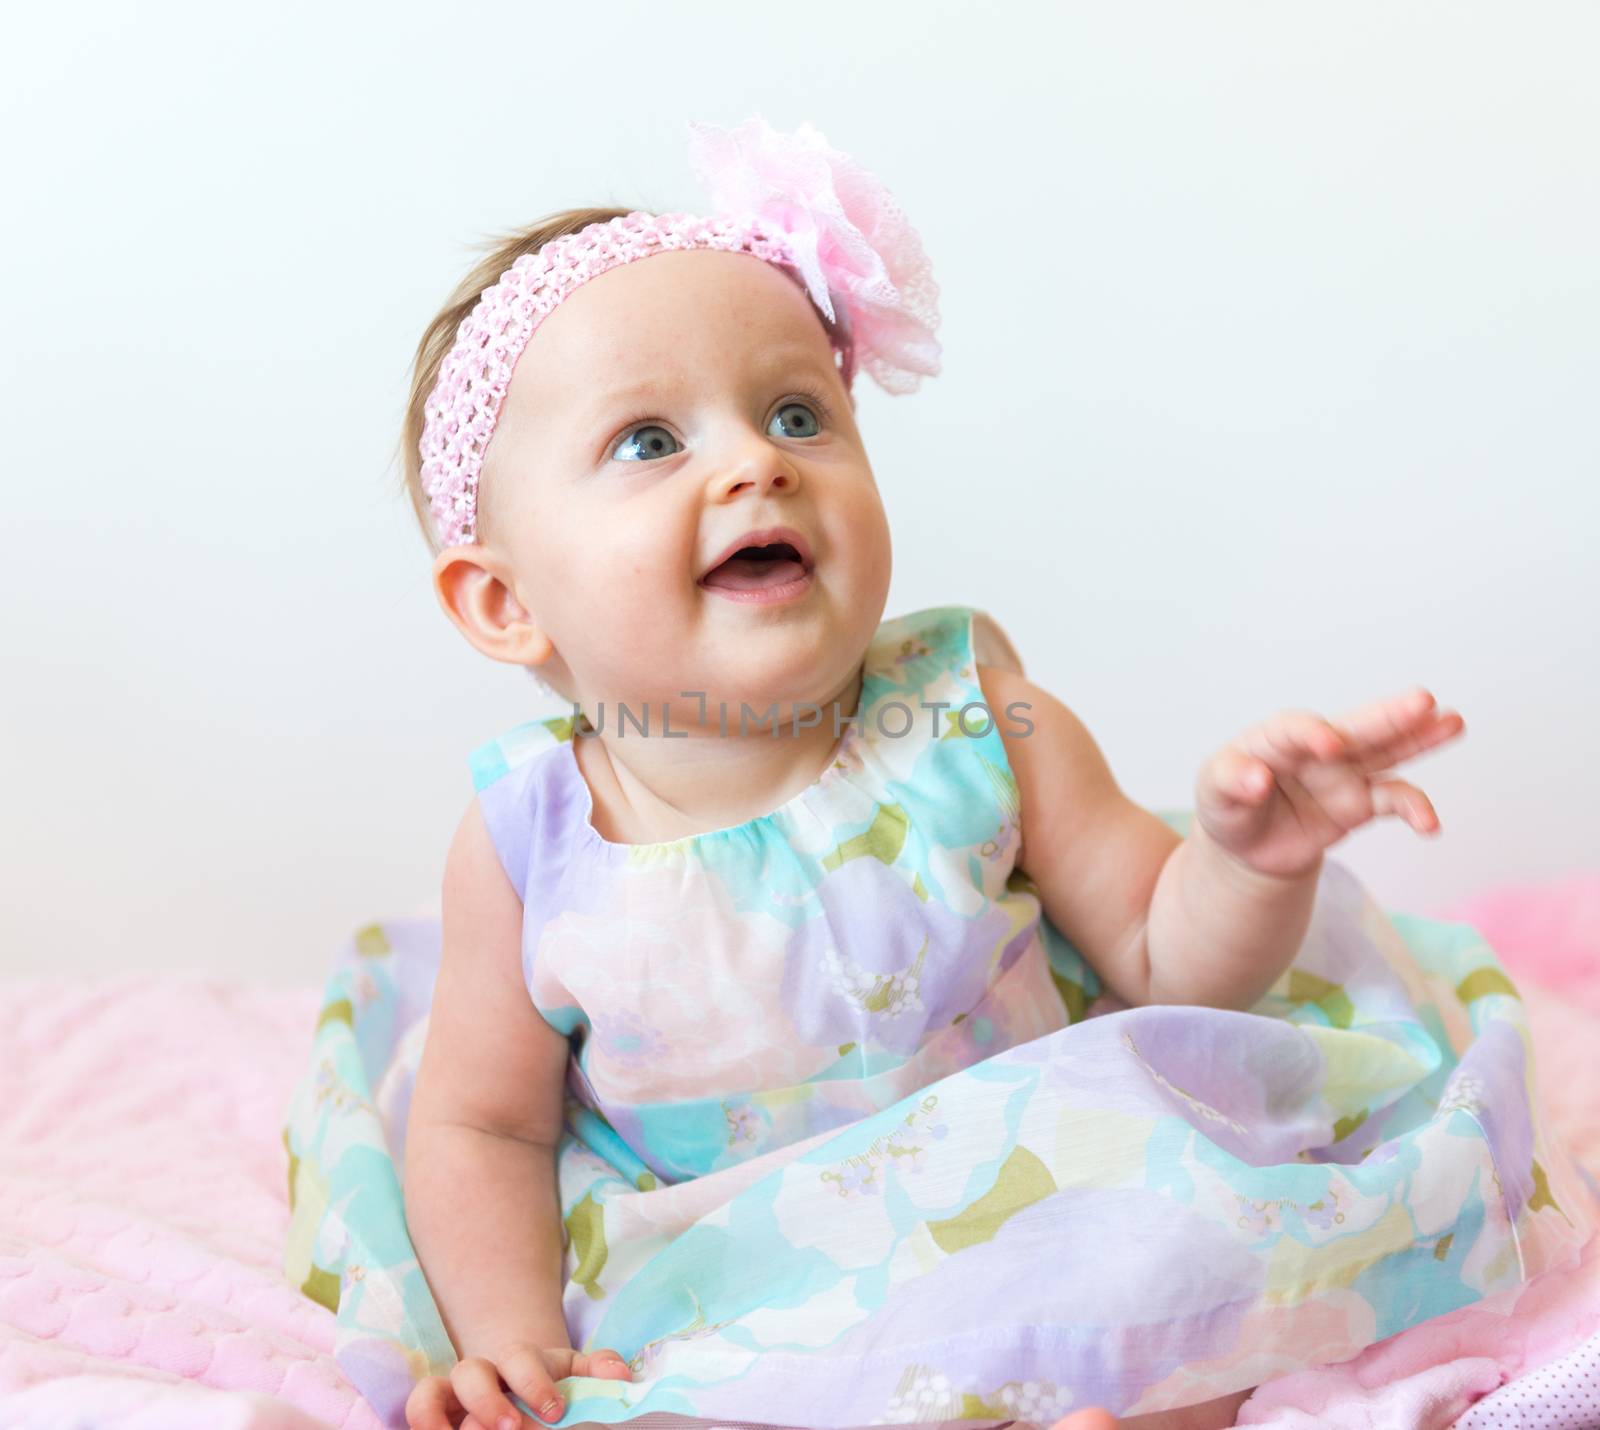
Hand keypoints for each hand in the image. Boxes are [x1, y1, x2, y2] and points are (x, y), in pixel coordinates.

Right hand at [404, 1342, 632, 1429]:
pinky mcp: (434, 1416)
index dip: (535, 1383)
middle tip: (512, 1428)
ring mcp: (452, 1397)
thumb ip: (598, 1371)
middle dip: (489, 1402)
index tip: (556, 1411)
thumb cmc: (551, 1388)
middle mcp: (481, 1374)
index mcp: (519, 1361)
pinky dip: (424, 1425)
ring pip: (431, 1393)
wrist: (519, 1392)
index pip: (520, 1359)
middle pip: (472, 1372)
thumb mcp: (575, 1377)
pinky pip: (417, 1413)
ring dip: (440, 1418)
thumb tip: (623, 1375)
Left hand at [1195, 687, 1465, 878]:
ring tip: (1453, 723)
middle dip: (1388, 715)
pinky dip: (1413, 809)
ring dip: (1420, 739)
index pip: (1295, 728)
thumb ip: (1229, 782)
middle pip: (1356, 727)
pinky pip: (1392, 800)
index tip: (1329, 746)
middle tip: (1422, 700)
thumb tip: (1255, 781)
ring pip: (1387, 751)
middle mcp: (1317, 749)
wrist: (1247, 844)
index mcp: (1275, 738)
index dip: (1312, 733)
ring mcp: (1344, 773)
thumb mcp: (1213, 793)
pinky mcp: (1360, 803)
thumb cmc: (1228, 804)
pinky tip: (1429, 823)